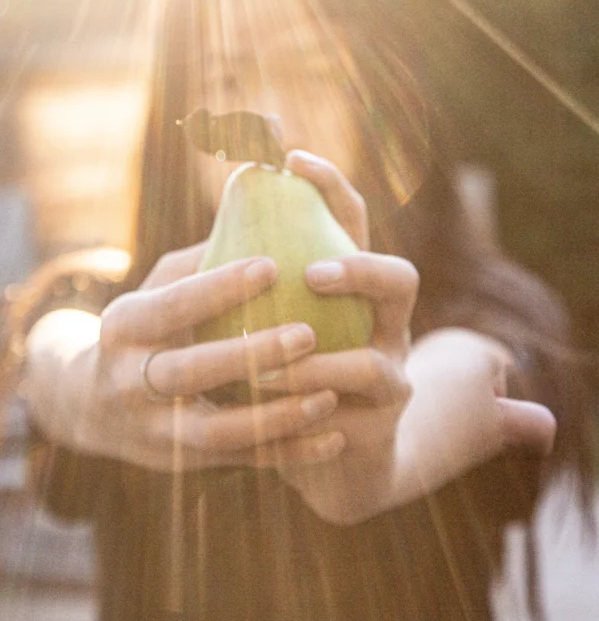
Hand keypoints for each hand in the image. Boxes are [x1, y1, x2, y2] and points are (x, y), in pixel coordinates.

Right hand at [67, 243, 345, 471]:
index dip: (220, 288)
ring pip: (217, 431)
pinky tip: (333, 437)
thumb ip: (202, 262)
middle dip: (249, 356)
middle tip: (308, 333)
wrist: (92, 406)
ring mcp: (154, 430)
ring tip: (329, 395)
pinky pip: (240, 462)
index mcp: (124, 326)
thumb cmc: (146, 327)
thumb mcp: (155, 289)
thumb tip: (262, 207)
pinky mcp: (181, 464)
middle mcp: (130, 381)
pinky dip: (288, 453)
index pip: (172, 306)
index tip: (272, 265)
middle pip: (190, 372)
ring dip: (275, 416)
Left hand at [249, 153, 556, 524]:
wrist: (328, 460)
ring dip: (316, 365)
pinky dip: (307, 415)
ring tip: (267, 367)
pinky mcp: (380, 430)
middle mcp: (385, 327)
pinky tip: (269, 417)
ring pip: (372, 364)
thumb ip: (250, 277)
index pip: (353, 225)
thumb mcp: (265, 320)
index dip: (332, 188)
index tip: (292, 160)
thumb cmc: (283, 374)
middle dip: (360, 271)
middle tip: (313, 273)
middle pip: (400, 280)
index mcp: (355, 289)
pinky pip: (351, 420)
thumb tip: (220, 214)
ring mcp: (391, 380)